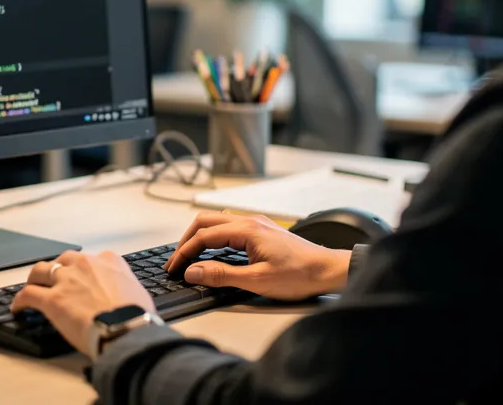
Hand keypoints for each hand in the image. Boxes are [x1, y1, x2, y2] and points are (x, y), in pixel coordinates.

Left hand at [11, 250, 154, 354]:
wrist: (125, 328)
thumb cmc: (135, 316)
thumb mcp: (138, 293)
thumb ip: (126, 288)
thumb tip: (126, 298)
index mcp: (109, 261)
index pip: (91, 258)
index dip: (83, 269)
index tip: (82, 278)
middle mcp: (85, 264)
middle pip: (63, 260)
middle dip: (57, 269)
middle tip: (55, 280)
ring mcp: (66, 280)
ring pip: (40, 271)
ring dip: (35, 279)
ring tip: (32, 287)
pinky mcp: (51, 299)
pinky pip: (28, 294)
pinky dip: (20, 300)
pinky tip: (18, 307)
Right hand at [164, 212, 351, 300]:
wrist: (328, 270)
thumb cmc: (299, 275)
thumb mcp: (257, 280)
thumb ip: (221, 275)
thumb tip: (193, 271)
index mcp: (246, 230)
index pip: (203, 236)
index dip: (184, 252)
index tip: (174, 267)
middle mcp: (250, 221)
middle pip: (206, 222)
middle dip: (186, 240)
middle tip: (176, 260)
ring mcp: (256, 225)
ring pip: (217, 223)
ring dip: (200, 237)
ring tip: (189, 256)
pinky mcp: (261, 232)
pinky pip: (229, 228)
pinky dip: (214, 238)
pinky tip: (213, 253)